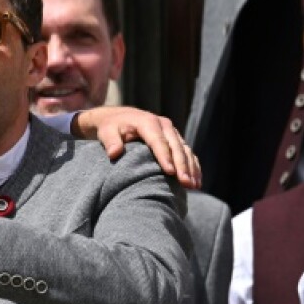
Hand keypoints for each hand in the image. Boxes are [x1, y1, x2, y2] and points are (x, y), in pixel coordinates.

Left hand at [73, 106, 201, 188]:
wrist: (118, 118)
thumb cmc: (111, 127)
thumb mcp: (106, 131)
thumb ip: (111, 141)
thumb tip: (114, 153)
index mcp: (147, 122)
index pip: (158, 141)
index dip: (165, 156)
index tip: (170, 172)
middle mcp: (163, 125)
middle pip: (176, 146)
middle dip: (182, 165)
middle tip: (186, 183)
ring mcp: (172, 132)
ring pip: (185, 150)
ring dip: (191, 168)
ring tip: (193, 185)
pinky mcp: (176, 139)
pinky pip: (188, 152)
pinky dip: (193, 166)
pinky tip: (197, 180)